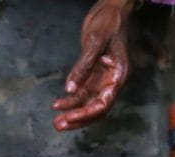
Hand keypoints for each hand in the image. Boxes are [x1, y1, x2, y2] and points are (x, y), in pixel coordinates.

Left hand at [52, 0, 132, 130]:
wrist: (110, 9)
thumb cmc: (108, 22)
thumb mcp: (95, 42)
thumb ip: (83, 66)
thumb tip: (71, 89)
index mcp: (118, 76)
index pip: (103, 103)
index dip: (86, 113)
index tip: (69, 117)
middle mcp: (112, 82)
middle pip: (96, 108)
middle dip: (78, 118)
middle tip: (58, 125)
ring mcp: (102, 79)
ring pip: (88, 103)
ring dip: (72, 112)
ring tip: (56, 121)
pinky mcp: (93, 75)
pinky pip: (82, 93)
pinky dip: (71, 100)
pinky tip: (58, 105)